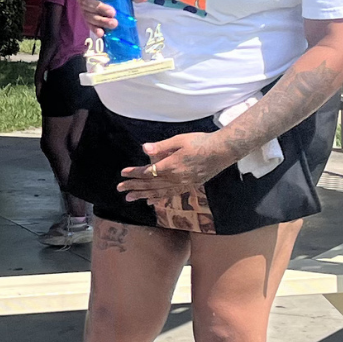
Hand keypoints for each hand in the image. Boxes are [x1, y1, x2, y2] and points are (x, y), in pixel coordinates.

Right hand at [75, 0, 118, 32]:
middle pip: (89, 2)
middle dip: (101, 8)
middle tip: (112, 12)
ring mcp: (84, 8)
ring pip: (89, 15)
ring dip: (101, 21)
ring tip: (113, 24)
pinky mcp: (86, 18)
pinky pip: (89, 24)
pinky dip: (95, 29)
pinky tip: (102, 33)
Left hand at [118, 131, 232, 203]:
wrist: (222, 151)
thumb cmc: (200, 142)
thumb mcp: (179, 140)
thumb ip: (161, 147)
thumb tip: (144, 149)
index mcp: (171, 166)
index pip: (148, 172)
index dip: (134, 173)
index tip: (123, 173)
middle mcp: (176, 179)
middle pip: (150, 185)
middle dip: (134, 187)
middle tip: (120, 189)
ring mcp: (183, 184)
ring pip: (159, 192)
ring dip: (143, 195)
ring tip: (130, 198)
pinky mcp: (189, 186)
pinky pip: (170, 195)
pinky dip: (159, 198)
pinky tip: (151, 201)